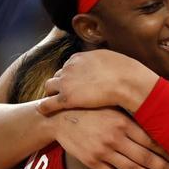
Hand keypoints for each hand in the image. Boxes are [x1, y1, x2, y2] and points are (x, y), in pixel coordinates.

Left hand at [38, 50, 158, 114]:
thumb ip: (99, 61)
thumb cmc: (124, 71)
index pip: (67, 67)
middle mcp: (69, 68)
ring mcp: (66, 83)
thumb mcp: (109, 58)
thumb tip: (102, 63)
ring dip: (51, 94)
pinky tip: (43, 111)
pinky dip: (44, 107)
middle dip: (59, 85)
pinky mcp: (66, 99)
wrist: (126, 82)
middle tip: (63, 94)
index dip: (70, 77)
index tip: (73, 84)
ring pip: (49, 87)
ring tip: (52, 103)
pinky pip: (47, 104)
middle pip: (57, 76)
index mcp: (78, 58)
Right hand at [51, 108, 168, 168]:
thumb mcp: (113, 109)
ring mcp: (103, 151)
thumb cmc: (91, 110)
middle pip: (145, 157)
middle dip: (165, 168)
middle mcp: (115, 137)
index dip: (167, 151)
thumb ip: (132, 119)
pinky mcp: (92, 161)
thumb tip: (157, 126)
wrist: (61, 117)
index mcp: (123, 122)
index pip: (150, 140)